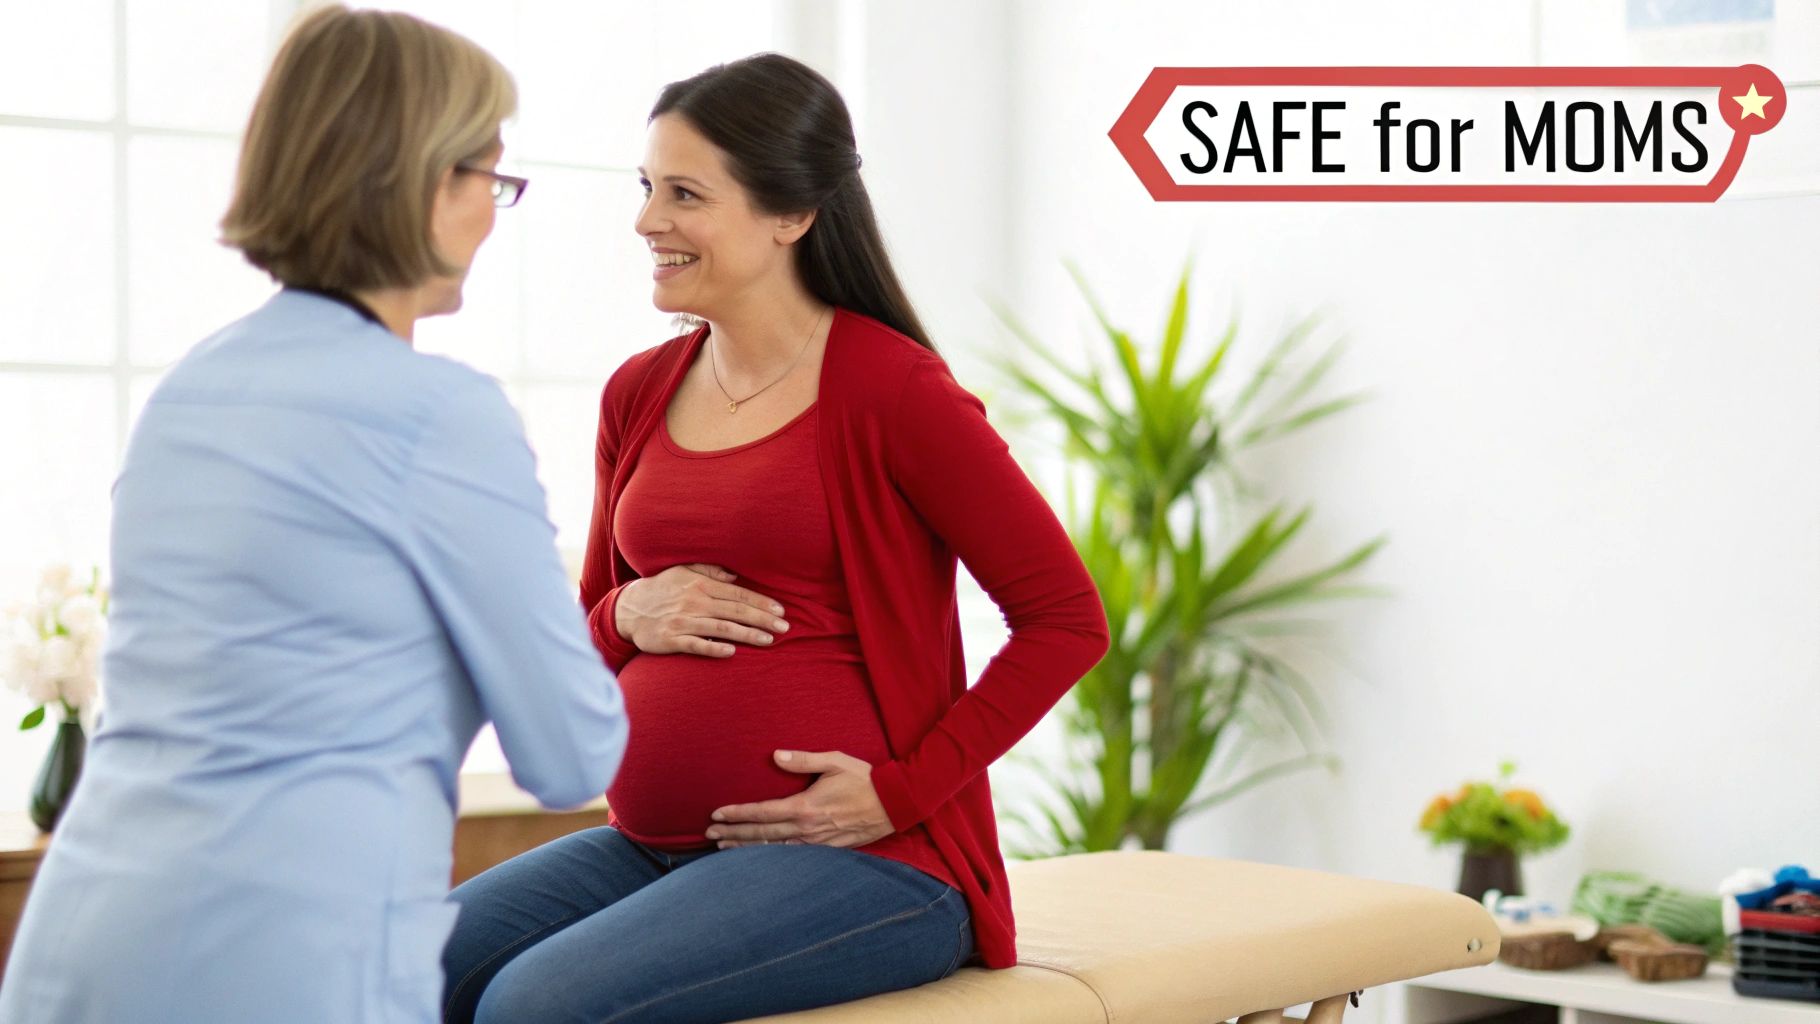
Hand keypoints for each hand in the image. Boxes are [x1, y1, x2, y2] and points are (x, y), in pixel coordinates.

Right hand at [614, 563, 787, 657]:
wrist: (628, 609)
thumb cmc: (661, 588)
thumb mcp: (683, 571)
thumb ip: (709, 571)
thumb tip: (734, 577)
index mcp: (700, 586)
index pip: (738, 594)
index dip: (761, 602)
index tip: (780, 611)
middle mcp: (694, 603)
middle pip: (735, 611)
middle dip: (762, 619)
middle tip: (785, 628)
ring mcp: (683, 622)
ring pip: (721, 628)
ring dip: (747, 634)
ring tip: (768, 640)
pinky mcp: (671, 640)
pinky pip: (696, 645)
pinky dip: (714, 648)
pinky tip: (732, 652)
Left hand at [706, 750, 894, 849]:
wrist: (894, 805)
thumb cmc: (864, 779)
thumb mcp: (834, 761)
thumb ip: (803, 760)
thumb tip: (775, 756)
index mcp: (804, 806)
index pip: (762, 813)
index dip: (737, 814)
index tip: (716, 815)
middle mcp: (806, 829)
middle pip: (761, 835)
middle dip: (733, 834)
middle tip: (709, 835)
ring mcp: (815, 843)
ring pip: (772, 849)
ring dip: (746, 849)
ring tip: (724, 848)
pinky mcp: (825, 849)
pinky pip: (790, 856)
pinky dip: (769, 856)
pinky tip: (758, 856)